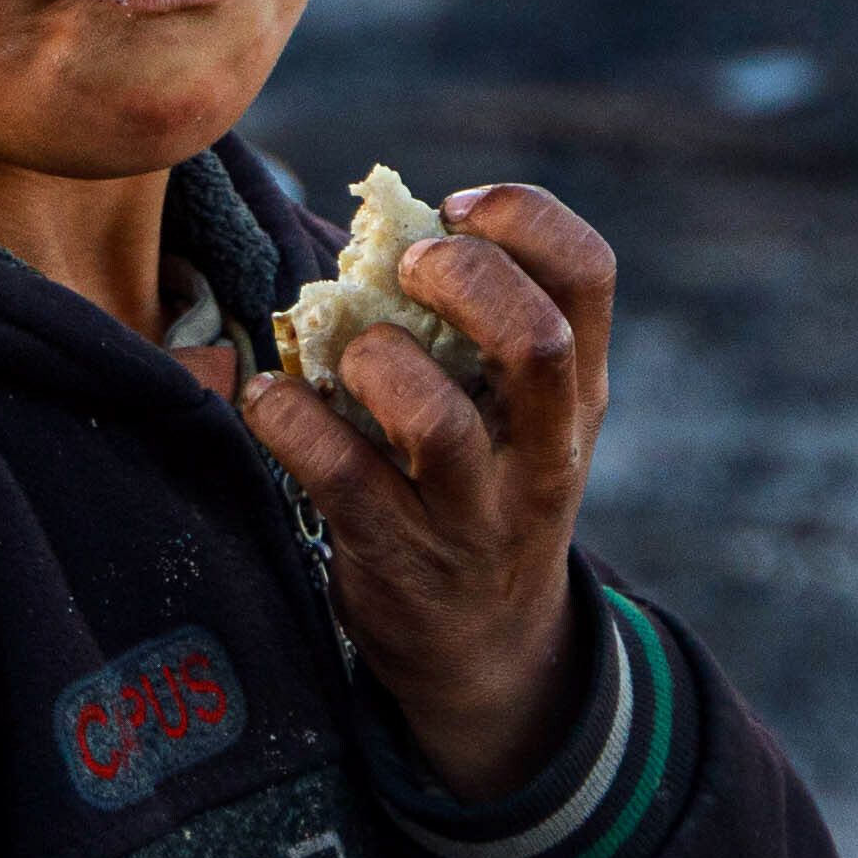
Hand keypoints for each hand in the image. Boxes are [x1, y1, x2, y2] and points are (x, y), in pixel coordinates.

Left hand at [242, 184, 615, 797]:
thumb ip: (484, 330)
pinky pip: (337, 477)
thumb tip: (384, 226)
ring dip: (372, 363)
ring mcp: (474, 513)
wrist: (487, 650)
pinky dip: (286, 419)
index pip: (589, 276)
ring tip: (346, 356)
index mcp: (581, 392)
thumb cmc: (489, 489)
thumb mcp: (525, 416)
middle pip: (535, 340)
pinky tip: (268, 398)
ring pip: (435, 423)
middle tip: (405, 271)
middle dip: (460, 278)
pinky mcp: (397, 555)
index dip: (525, 217)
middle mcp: (543, 450)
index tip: (457, 208)